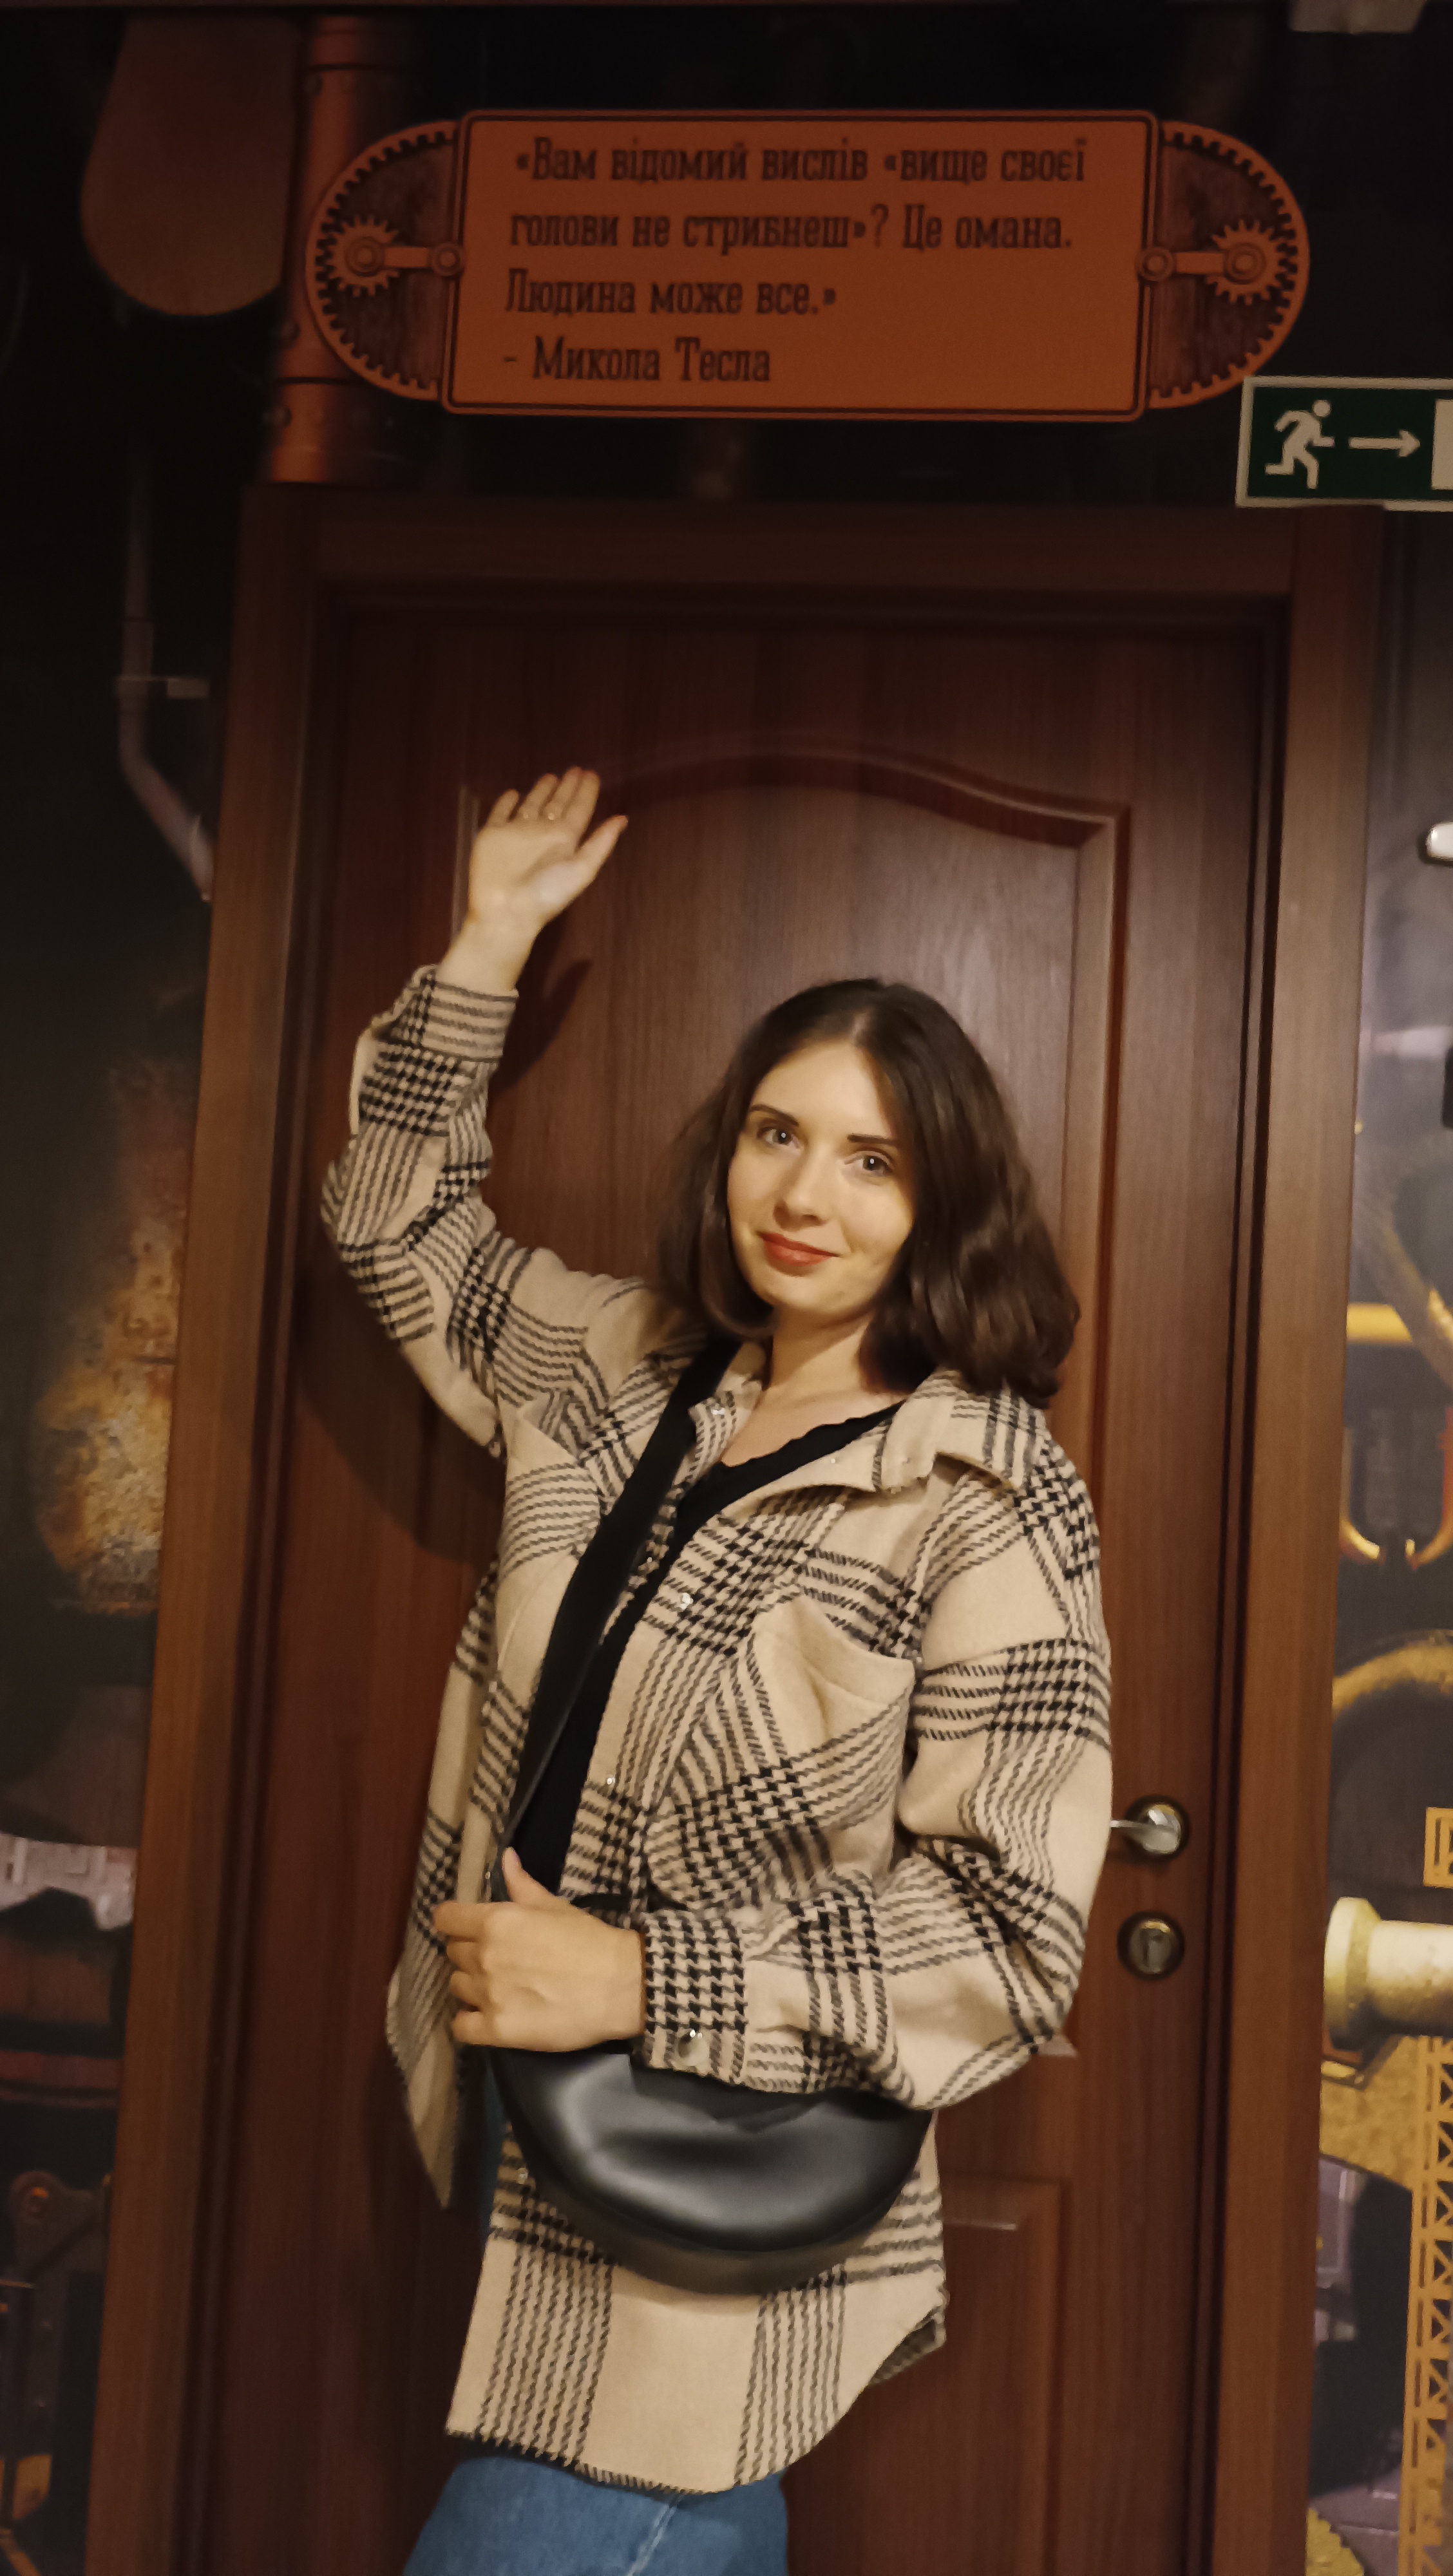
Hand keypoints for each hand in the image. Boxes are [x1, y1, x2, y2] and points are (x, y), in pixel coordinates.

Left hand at [436, 1848, 645, 2050]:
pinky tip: (490, 2016)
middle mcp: (484, 1956)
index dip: (455, 1922)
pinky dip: (470, 2021)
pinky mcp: (496, 2030)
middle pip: (453, 1952)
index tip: (468, 1928)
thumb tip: (505, 1857)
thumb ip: (521, 1884)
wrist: (619, 1985)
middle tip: (498, 1959)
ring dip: (473, 1986)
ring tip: (500, 1988)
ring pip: (456, 1987)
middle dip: (470, 1952)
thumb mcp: (554, 1905)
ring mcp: (488, 1995)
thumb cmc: (588, 1939)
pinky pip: (461, 2027)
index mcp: (495, 1921)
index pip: (445, 1918)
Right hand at [439, 768, 626, 993]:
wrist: (507, 912)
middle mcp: (542, 834)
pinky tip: (512, 793)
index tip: (591, 774)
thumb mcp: (581, 869)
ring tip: (551, 776)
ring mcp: (517, 834)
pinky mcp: (492, 835)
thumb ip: (601, 843)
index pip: (579, 810)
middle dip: (567, 788)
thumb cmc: (546, 894)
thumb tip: (623, 819)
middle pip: (557, 804)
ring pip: (532, 806)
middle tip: (575, 769)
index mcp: (565, 840)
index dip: (586, 792)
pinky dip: (506, 803)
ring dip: (541, 791)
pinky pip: (500, 814)